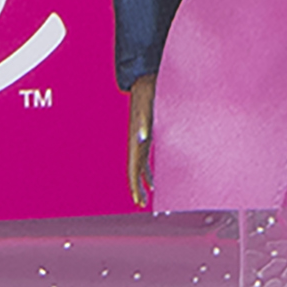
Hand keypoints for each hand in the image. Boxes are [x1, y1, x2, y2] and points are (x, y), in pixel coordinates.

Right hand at [126, 74, 155, 205]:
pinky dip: (147, 172)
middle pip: (134, 171)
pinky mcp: (146, 138)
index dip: (134, 185)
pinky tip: (153, 181)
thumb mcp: (146, 109)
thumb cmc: (147, 96)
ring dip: (141, 183)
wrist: (145, 83)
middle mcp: (136, 144)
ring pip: (138, 168)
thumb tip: (143, 137)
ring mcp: (140, 142)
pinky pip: (144, 160)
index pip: (133, 168)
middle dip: (136, 189)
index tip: (138, 199)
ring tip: (145, 198)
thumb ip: (143, 124)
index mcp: (135, 141)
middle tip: (140, 204)